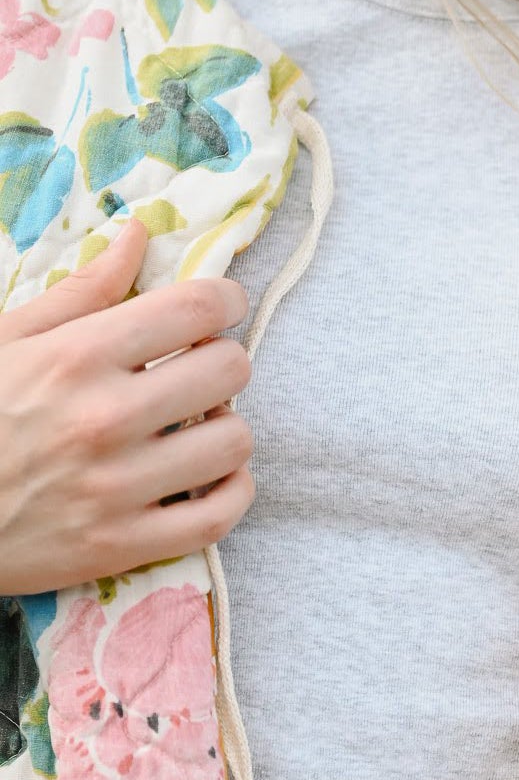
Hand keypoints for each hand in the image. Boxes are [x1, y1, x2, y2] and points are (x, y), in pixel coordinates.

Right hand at [0, 219, 257, 596]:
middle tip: (197, 370)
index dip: (225, 300)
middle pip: (229, 370)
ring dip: (225, 427)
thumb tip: (137, 234)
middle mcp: (103, 419)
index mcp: (75, 357)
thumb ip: (81, 291)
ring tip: (196, 425)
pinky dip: (231, 490)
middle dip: (221, 361)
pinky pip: (221, 514)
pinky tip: (211, 474)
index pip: (196, 308)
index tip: (222, 307)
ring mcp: (116, 488)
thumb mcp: (7, 340)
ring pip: (235, 441)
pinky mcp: (122, 546)